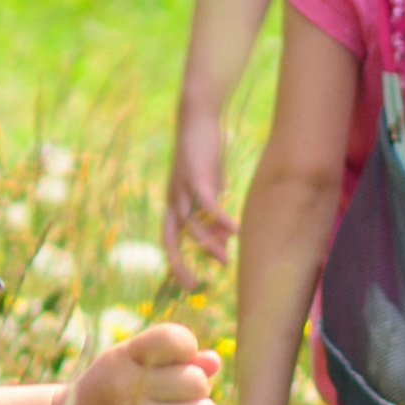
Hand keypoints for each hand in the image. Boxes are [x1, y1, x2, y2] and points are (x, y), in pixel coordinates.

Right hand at [46, 323, 227, 404]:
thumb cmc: (111, 391)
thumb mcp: (131, 363)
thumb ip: (174, 357)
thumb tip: (214, 362)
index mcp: (122, 357)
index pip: (174, 339)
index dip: (187, 348)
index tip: (179, 358)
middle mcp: (127, 388)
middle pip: (196, 381)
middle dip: (195, 388)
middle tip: (176, 396)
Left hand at [159, 126, 233, 277]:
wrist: (198, 119)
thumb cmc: (205, 155)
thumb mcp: (210, 189)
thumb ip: (212, 215)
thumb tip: (222, 241)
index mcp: (174, 204)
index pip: (170, 240)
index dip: (177, 262)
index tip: (191, 283)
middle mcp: (173, 199)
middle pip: (170, 238)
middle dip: (179, 263)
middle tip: (195, 285)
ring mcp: (182, 188)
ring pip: (191, 224)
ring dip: (208, 244)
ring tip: (224, 261)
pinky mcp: (196, 176)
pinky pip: (207, 204)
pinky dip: (220, 218)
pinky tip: (235, 231)